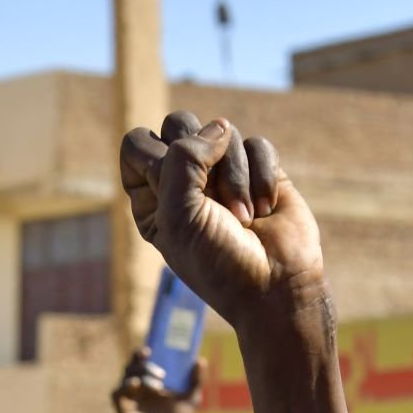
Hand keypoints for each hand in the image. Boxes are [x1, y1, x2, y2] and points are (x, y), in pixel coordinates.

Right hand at [111, 348, 203, 412]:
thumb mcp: (190, 400)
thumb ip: (196, 381)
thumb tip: (200, 360)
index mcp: (149, 382)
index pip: (141, 361)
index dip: (141, 353)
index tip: (150, 349)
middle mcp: (137, 388)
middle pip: (132, 366)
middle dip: (143, 364)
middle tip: (161, 373)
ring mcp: (129, 399)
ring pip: (126, 377)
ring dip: (139, 376)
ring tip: (157, 386)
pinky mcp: (123, 410)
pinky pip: (116, 393)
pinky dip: (123, 387)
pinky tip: (135, 385)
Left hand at [119, 112, 323, 332]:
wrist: (276, 287)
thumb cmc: (219, 262)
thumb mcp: (181, 214)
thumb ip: (184, 158)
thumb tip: (219, 127)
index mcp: (151, 196)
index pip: (137, 143)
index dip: (157, 156)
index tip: (176, 194)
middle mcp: (184, 182)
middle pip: (179, 124)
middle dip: (201, 159)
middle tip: (213, 199)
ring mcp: (223, 174)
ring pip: (222, 132)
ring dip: (236, 177)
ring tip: (244, 218)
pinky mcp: (260, 172)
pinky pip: (257, 145)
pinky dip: (263, 175)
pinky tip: (267, 208)